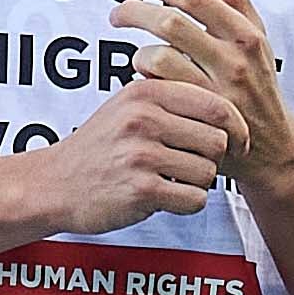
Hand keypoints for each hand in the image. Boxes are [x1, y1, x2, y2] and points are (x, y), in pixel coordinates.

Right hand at [34, 73, 239, 233]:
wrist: (55, 183)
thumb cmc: (100, 146)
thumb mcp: (129, 105)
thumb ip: (171, 97)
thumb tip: (229, 107)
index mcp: (147, 91)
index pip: (216, 104)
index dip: (237, 128)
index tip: (237, 144)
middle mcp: (144, 118)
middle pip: (218, 141)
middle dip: (212, 159)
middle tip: (192, 166)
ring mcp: (142, 154)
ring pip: (208, 173)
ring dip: (197, 184)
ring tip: (171, 181)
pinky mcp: (141, 189)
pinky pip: (194, 199)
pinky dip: (187, 204)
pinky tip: (165, 198)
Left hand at [116, 0, 293, 194]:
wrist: (272, 147)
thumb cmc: (258, 84)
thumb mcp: (254, 36)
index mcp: (245, 34)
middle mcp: (234, 61)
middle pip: (170, 21)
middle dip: (134, 11)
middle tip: (117, 13)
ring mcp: (218, 92)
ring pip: (160, 58)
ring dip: (139, 53)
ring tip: (137, 55)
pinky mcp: (202, 120)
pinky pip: (159, 92)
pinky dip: (148, 83)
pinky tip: (150, 84)